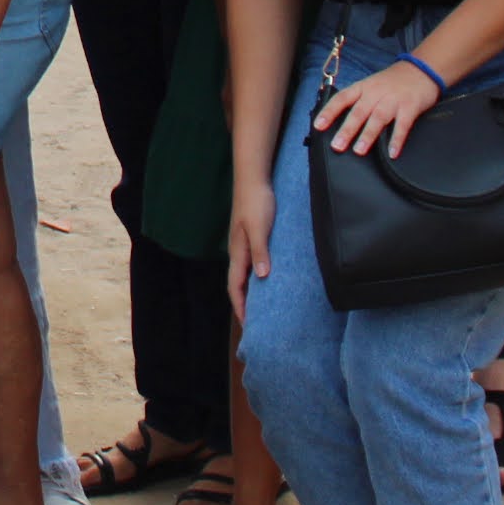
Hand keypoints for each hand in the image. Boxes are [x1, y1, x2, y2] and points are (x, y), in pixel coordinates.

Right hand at [227, 178, 274, 324]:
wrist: (253, 178)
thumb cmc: (256, 202)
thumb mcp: (260, 228)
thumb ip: (260, 252)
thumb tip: (262, 278)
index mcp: (238, 252)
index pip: (235, 287)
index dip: (240, 307)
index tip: (248, 326)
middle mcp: (238, 251)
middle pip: (238, 283)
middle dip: (244, 303)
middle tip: (255, 322)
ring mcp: (243, 243)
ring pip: (244, 273)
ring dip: (250, 290)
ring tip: (262, 305)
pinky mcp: (251, 236)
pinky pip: (251, 262)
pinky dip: (256, 275)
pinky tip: (267, 277)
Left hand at [314, 56, 442, 157]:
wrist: (421, 69)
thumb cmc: (393, 81)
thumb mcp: (371, 85)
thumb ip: (358, 101)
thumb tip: (340, 121)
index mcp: (363, 87)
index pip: (342, 98)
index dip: (329, 112)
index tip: (318, 125)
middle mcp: (375, 93)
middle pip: (358, 112)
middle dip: (347, 129)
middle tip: (337, 145)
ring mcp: (393, 100)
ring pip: (377, 118)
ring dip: (367, 135)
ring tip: (359, 150)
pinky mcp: (410, 107)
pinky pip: (402, 125)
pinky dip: (396, 139)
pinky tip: (392, 153)